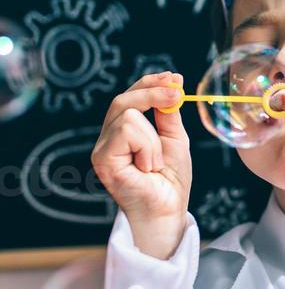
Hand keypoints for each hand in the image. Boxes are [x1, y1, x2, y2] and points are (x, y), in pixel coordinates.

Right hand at [91, 71, 191, 257]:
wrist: (168, 209)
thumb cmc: (170, 180)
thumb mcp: (175, 139)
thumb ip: (168, 114)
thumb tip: (171, 82)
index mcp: (123, 132)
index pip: (130, 98)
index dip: (149, 84)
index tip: (174, 78)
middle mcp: (107, 138)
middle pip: (124, 100)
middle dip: (153, 93)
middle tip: (177, 94)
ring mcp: (102, 148)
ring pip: (129, 116)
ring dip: (153, 139)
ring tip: (155, 163)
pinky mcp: (102, 158)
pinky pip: (127, 131)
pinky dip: (146, 147)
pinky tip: (147, 167)